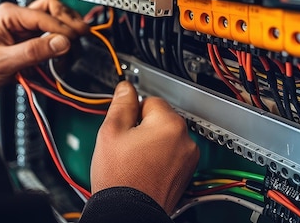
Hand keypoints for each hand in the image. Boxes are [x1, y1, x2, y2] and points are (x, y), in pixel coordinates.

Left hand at [0, 0, 88, 96]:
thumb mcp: (3, 61)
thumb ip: (33, 51)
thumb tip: (61, 43)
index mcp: (9, 15)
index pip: (44, 14)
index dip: (61, 28)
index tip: (71, 42)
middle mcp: (20, 18)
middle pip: (54, 9)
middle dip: (69, 22)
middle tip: (81, 37)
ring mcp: (26, 28)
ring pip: (57, 20)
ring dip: (68, 32)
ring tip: (72, 49)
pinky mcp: (31, 40)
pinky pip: (53, 35)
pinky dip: (62, 43)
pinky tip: (65, 53)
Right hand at [90, 81, 198, 213]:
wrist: (128, 212)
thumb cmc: (120, 178)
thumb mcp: (111, 132)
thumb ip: (121, 104)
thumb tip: (126, 88)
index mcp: (169, 124)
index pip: (150, 100)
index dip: (133, 111)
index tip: (125, 123)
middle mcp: (185, 139)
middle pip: (161, 117)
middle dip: (144, 126)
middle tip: (127, 144)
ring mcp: (188, 158)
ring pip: (167, 136)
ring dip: (153, 141)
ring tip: (135, 158)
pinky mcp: (187, 173)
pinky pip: (173, 154)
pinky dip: (161, 157)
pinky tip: (144, 168)